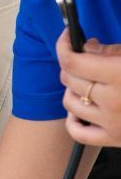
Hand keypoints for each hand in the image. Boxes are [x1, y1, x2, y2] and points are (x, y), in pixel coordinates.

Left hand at [58, 31, 120, 145]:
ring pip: (70, 103)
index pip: (72, 61)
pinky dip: (73, 120)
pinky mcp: (115, 139)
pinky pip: (78, 133)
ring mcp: (112, 122)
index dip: (64, 46)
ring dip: (73, 89)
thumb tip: (87, 48)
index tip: (67, 38)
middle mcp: (113, 100)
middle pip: (70, 79)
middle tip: (86, 59)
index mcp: (120, 74)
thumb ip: (113, 51)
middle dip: (72, 65)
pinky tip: (82, 110)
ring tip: (88, 82)